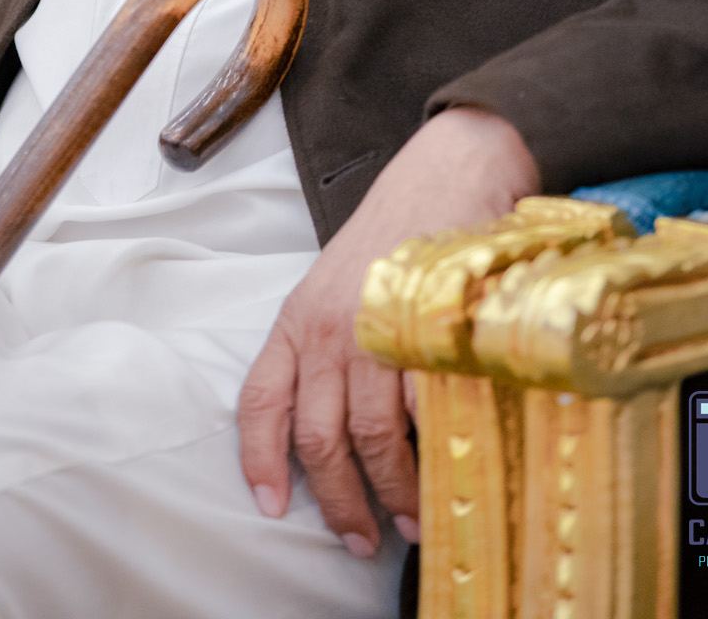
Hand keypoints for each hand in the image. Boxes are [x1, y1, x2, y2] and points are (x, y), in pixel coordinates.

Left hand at [238, 107, 538, 555]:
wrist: (448, 169)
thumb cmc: (397, 228)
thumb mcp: (338, 281)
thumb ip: (328, 342)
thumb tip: (337, 421)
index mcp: (298, 316)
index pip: (260, 399)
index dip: (260, 459)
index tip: (271, 505)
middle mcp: (327, 327)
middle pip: (315, 436)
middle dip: (336, 501)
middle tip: (360, 538)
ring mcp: (374, 329)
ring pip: (368, 437)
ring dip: (388, 492)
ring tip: (407, 522)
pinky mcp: (423, 330)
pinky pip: (419, 412)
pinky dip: (430, 455)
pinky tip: (443, 475)